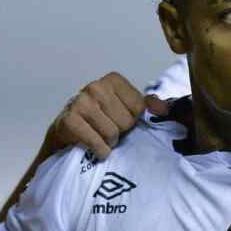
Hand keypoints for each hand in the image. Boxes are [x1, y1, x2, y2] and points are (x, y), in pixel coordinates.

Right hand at [45, 72, 170, 158]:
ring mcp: (81, 101)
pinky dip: (99, 150)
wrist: (66, 133)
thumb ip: (146, 106)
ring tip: (101, 138)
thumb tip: (163, 108)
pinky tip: (96, 148)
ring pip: (112, 132)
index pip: (139, 107)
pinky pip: (96, 142)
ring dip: (109, 142)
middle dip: (121, 132)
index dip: (134, 120)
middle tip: (109, 130)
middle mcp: (96, 86)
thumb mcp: (124, 109)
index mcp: (113, 80)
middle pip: (127, 121)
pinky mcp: (69, 120)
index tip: (121, 120)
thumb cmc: (99, 120)